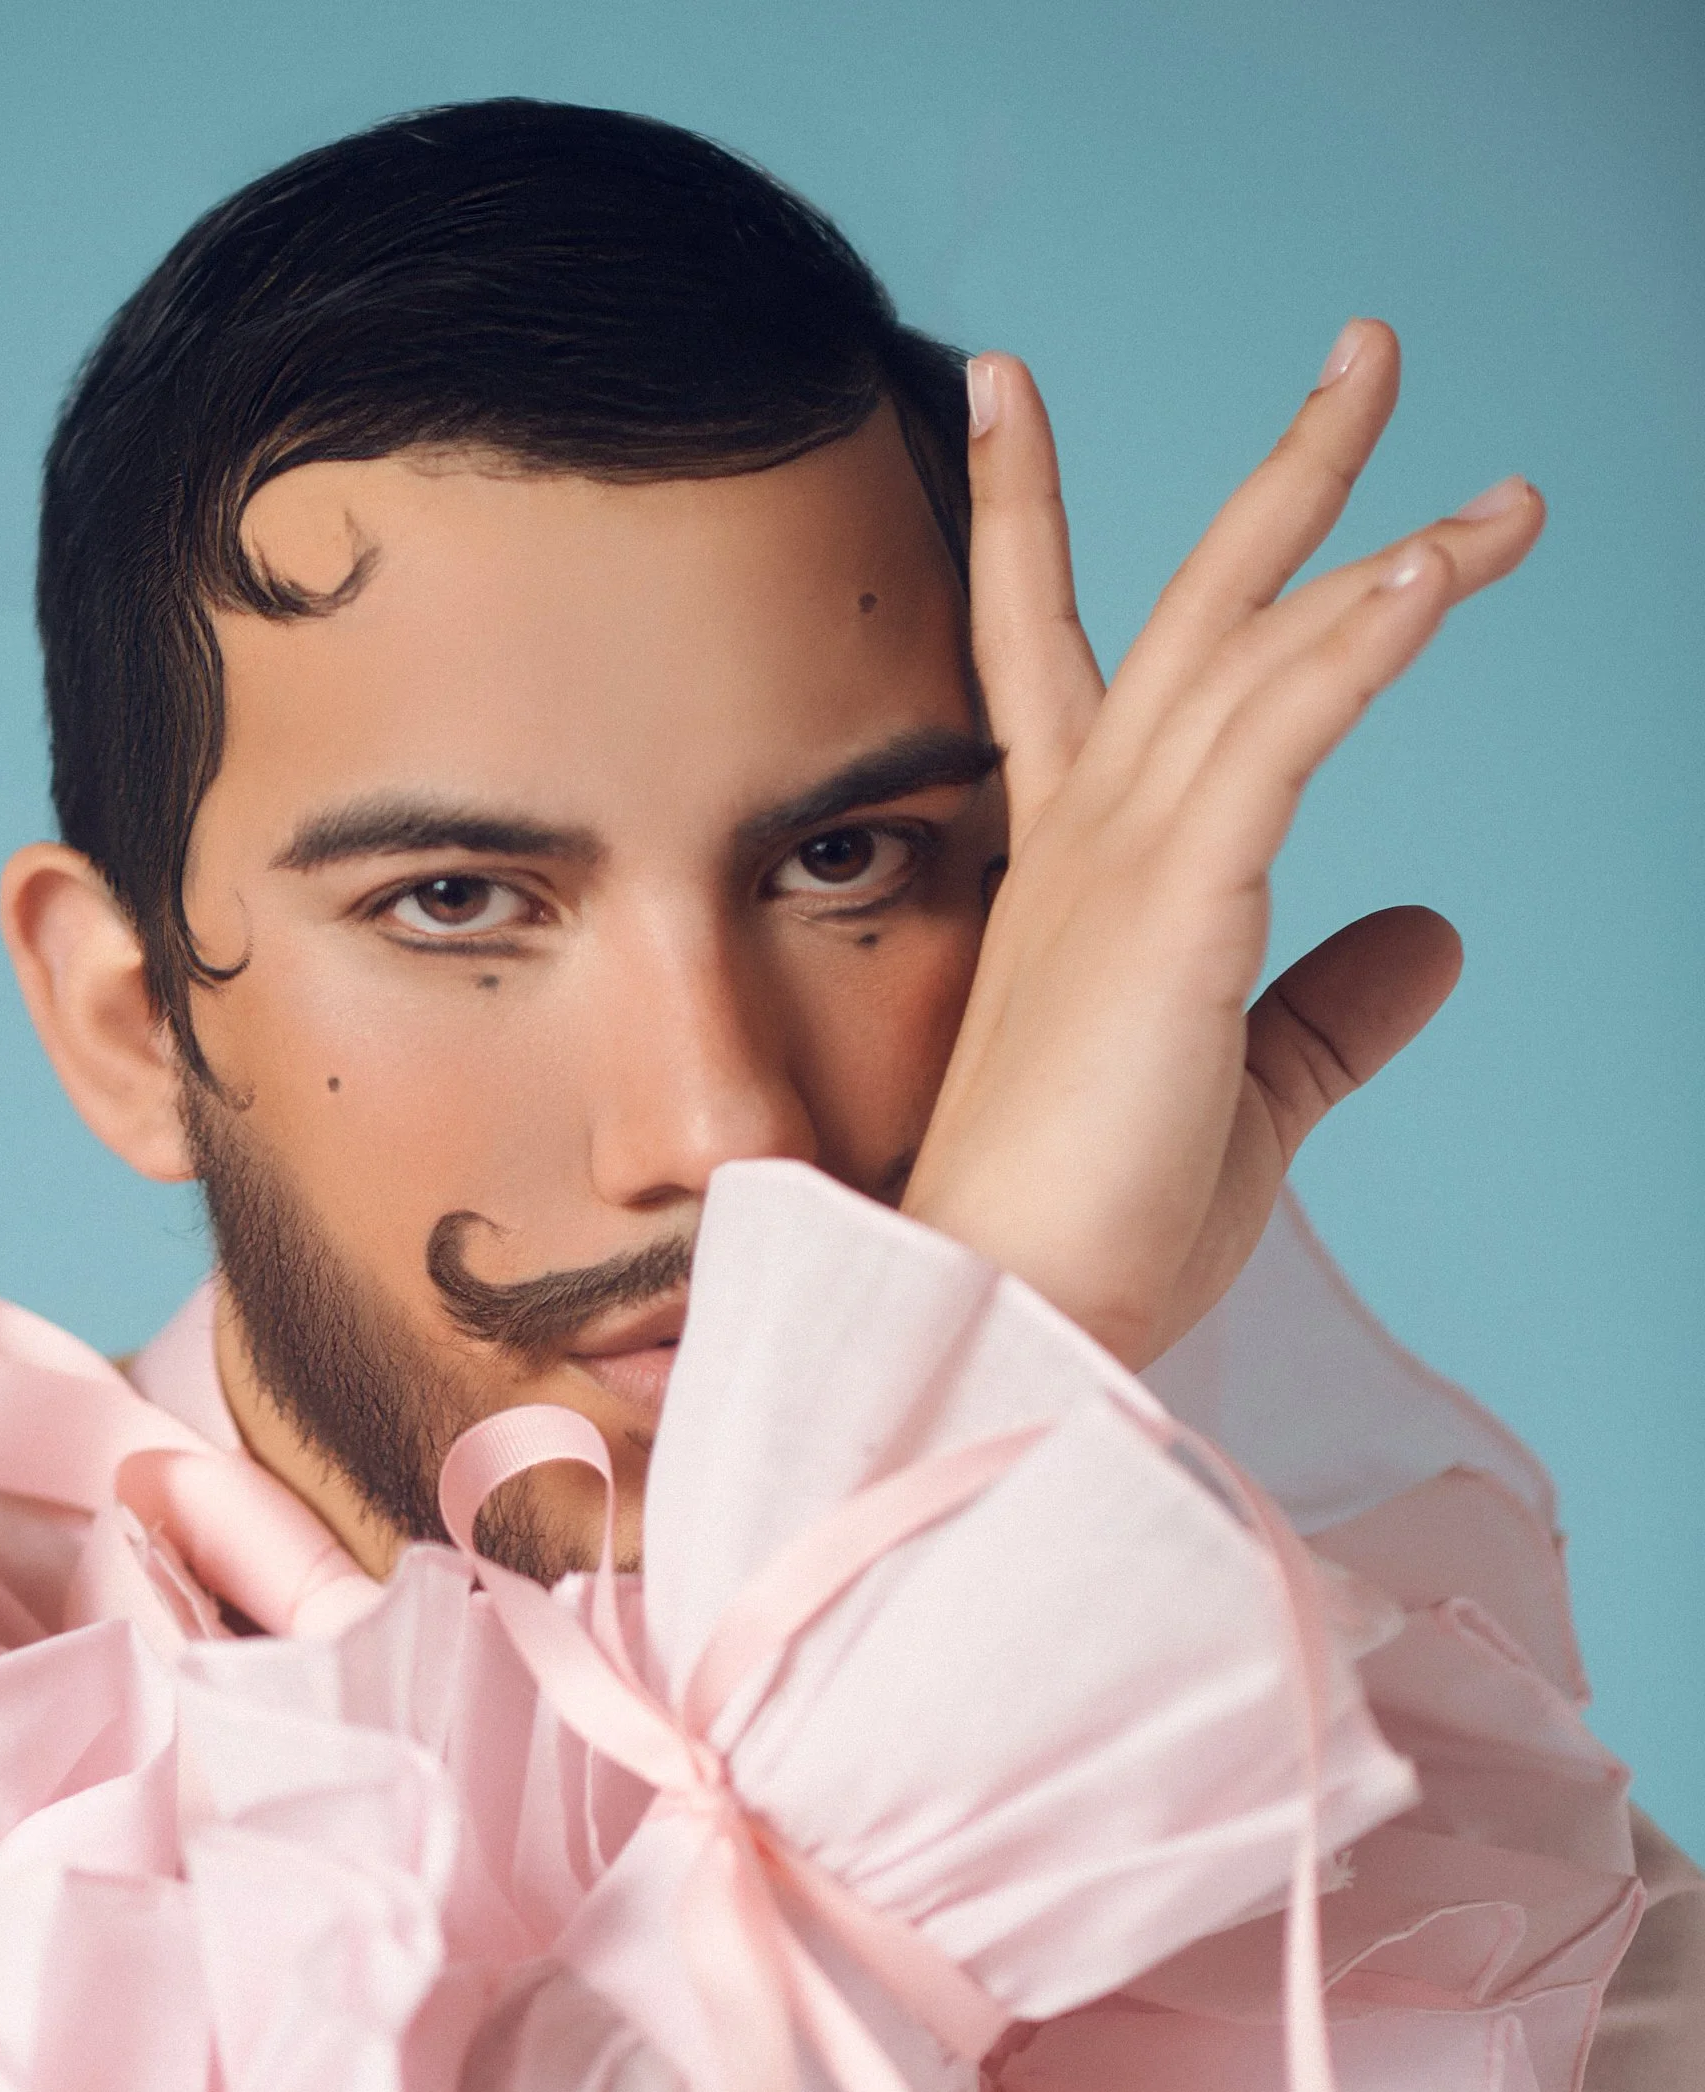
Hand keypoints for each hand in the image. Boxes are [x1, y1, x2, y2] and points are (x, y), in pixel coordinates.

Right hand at [901, 320, 1543, 1366]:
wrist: (1004, 1318)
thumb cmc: (1093, 1232)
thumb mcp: (1247, 1095)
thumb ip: (1335, 1007)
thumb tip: (1438, 937)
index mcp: (1076, 882)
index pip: (1058, 669)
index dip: (1035, 530)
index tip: (1009, 405)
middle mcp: (1085, 844)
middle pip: (1184, 612)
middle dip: (1279, 478)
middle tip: (1366, 354)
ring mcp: (1120, 865)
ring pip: (1250, 648)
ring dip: (1374, 536)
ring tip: (1507, 493)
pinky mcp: (1173, 907)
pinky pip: (1280, 732)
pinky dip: (1360, 640)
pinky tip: (1438, 567)